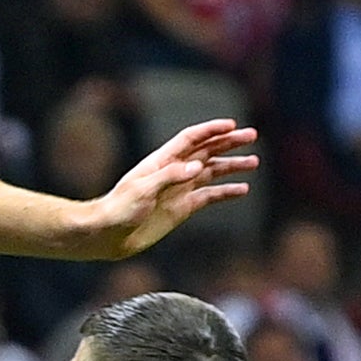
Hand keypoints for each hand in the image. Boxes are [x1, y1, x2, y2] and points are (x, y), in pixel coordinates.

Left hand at [85, 119, 259, 256]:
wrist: (106, 235)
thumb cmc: (118, 209)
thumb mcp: (142, 190)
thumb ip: (170, 176)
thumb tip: (198, 167)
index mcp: (161, 161)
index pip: (191, 139)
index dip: (211, 130)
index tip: (233, 125)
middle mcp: (173, 172)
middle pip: (206, 151)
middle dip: (229, 143)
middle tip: (252, 136)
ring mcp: (178, 190)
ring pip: (211, 172)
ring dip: (232, 166)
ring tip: (254, 162)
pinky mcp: (181, 209)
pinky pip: (208, 197)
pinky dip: (225, 192)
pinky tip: (242, 189)